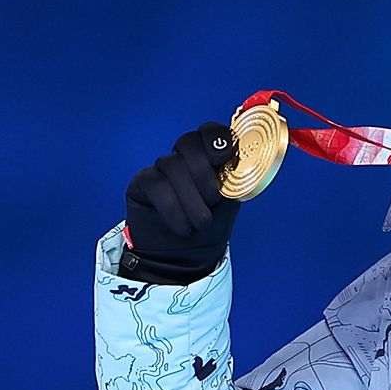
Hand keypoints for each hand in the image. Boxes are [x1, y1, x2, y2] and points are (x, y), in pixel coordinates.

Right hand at [119, 122, 240, 284]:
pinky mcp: (142, 182)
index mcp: (209, 156)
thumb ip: (236, 179)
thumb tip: (247, 161)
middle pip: (189, 143)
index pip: (212, 132)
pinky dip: (173, 209)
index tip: (225, 158)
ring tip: (201, 223)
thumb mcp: (230, 202)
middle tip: (214, 202)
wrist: (186, 257)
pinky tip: (183, 228)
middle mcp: (183, 156)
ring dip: (192, 200)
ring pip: (173, 166)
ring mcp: (161, 167)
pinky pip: (157, 185)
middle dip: (204, 175)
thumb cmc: (211, 226)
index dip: (218, 140)